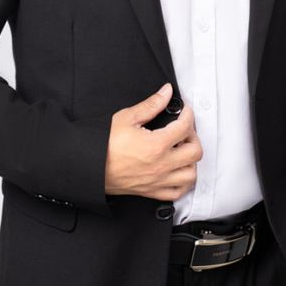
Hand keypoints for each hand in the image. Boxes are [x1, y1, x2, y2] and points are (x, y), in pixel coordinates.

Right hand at [104, 83, 201, 200]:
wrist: (90, 166)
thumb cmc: (104, 144)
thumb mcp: (127, 118)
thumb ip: (151, 104)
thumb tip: (165, 93)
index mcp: (157, 145)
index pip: (185, 127)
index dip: (188, 115)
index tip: (184, 112)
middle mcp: (161, 165)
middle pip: (195, 152)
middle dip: (193, 137)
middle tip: (184, 129)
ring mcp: (158, 180)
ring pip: (191, 174)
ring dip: (191, 160)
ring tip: (181, 150)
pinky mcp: (152, 191)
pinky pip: (178, 192)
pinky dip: (183, 182)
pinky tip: (177, 171)